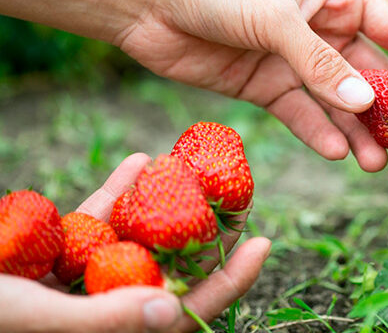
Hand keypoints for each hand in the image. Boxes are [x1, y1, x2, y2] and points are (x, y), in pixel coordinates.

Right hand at [0, 153, 270, 332]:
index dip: (228, 282)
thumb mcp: (32, 317)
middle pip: (170, 269)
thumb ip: (102, 321)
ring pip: (136, 240)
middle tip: (237, 192)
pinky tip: (137, 162)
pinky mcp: (53, 253)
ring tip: (192, 168)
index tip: (264, 243)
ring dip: (164, 204)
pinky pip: (94, 222)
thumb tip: (171, 311)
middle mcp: (103, 309)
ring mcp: (80, 280)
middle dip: (204, 232)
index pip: (184, 313)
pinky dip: (115, 193)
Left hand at [117, 0, 387, 171]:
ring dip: (358, 131)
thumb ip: (320, 63)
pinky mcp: (268, 87)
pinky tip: (338, 152)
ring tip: (375, 163)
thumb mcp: (276, 19)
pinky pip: (302, 114)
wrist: (148, 2)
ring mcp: (296, 61)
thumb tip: (364, 104)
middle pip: (371, 74)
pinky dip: (320, 133)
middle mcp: (324, 29)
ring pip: (338, 101)